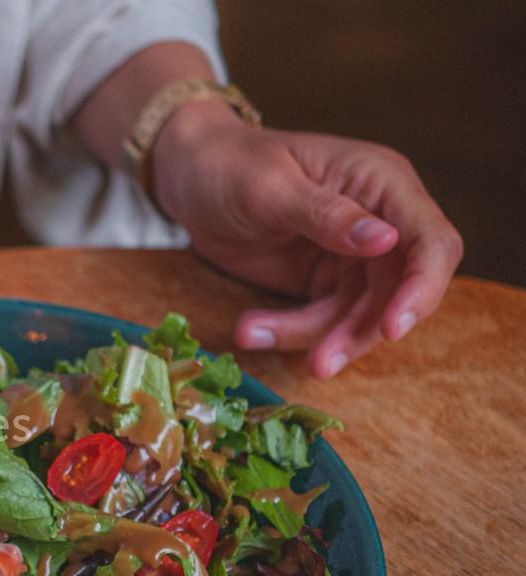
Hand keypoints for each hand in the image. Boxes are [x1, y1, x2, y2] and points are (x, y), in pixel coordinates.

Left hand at [153, 100, 462, 377]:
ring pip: (359, 315)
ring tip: (251, 334)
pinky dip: (289, 332)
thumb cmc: (230, 164)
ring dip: (316, 338)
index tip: (393, 327)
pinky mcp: (324, 282)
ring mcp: (352, 256)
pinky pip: (323, 320)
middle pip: (398, 292)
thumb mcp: (269, 187)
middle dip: (359, 331)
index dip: (423, 288)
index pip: (431, 242)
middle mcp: (380, 221)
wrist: (191, 176)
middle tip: (320, 364)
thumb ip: (326, 214)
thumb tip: (386, 240)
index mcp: (381, 184)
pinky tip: (249, 329)